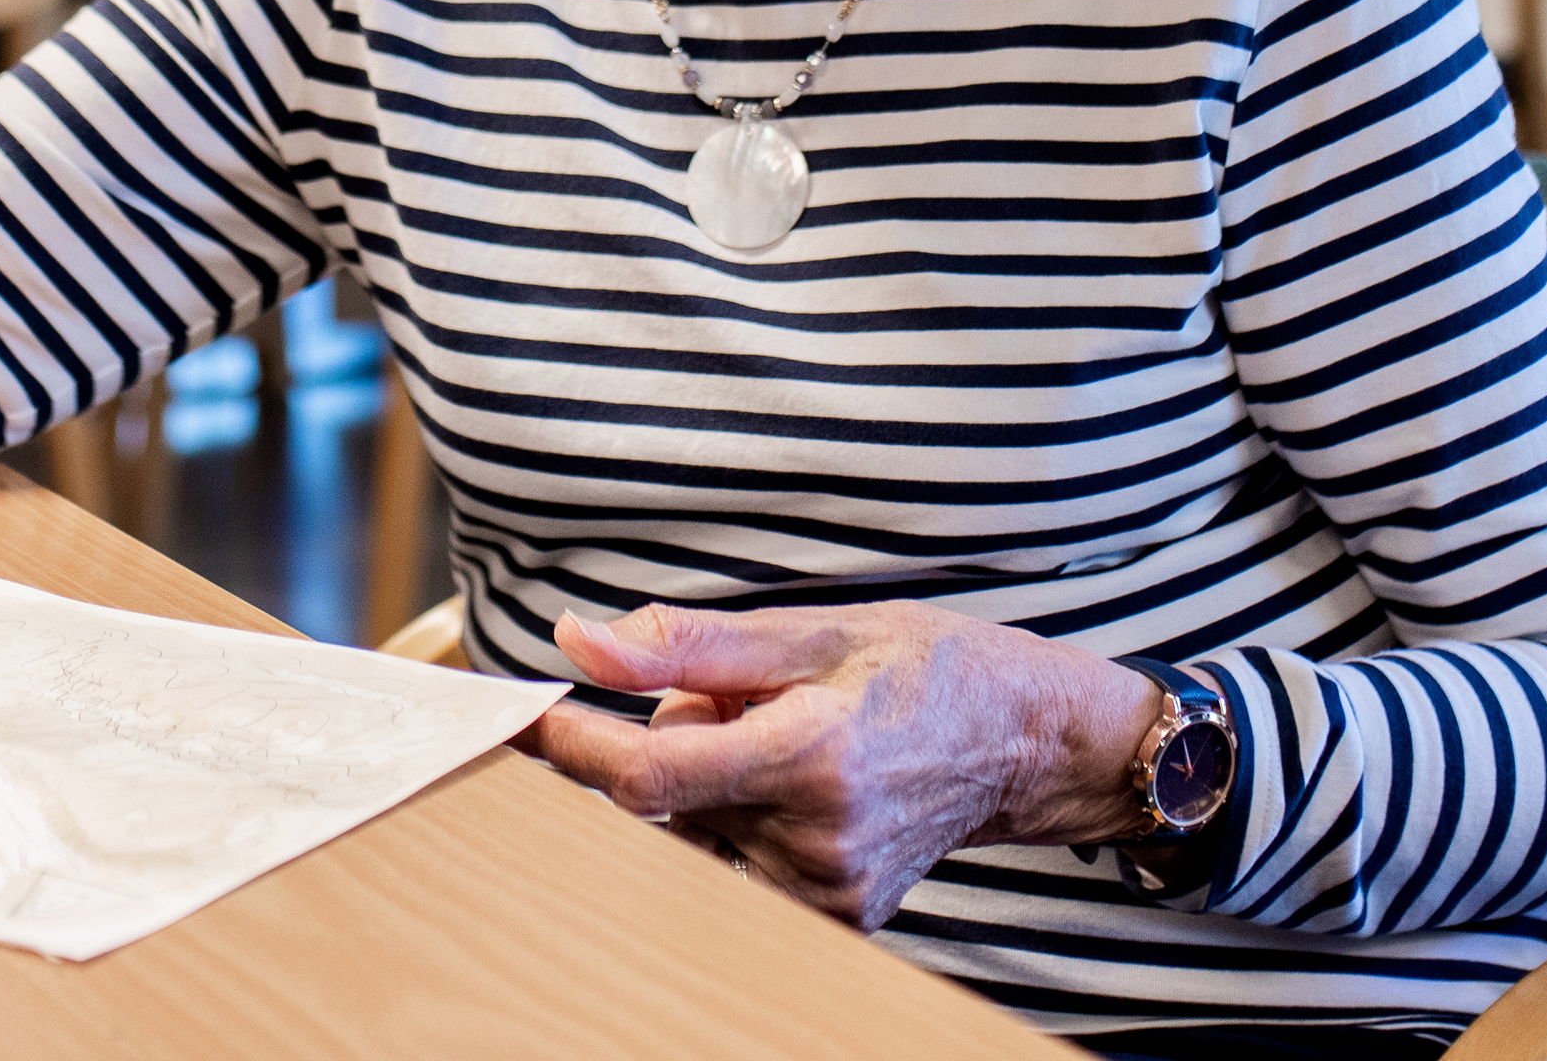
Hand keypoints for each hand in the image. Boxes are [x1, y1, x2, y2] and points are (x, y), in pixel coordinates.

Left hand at [526, 601, 1160, 929]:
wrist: (1023, 741)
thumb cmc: (922, 667)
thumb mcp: (809, 629)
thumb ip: (684, 644)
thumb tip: (576, 641)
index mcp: (809, 756)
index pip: (645, 774)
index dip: (569, 746)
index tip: (522, 715)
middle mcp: (815, 838)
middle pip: (662, 804)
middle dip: (661, 740)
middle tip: (721, 695)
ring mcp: (827, 890)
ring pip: (693, 835)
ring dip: (701, 782)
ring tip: (772, 732)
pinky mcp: (836, 917)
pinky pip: (735, 865)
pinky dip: (733, 816)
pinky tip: (788, 779)